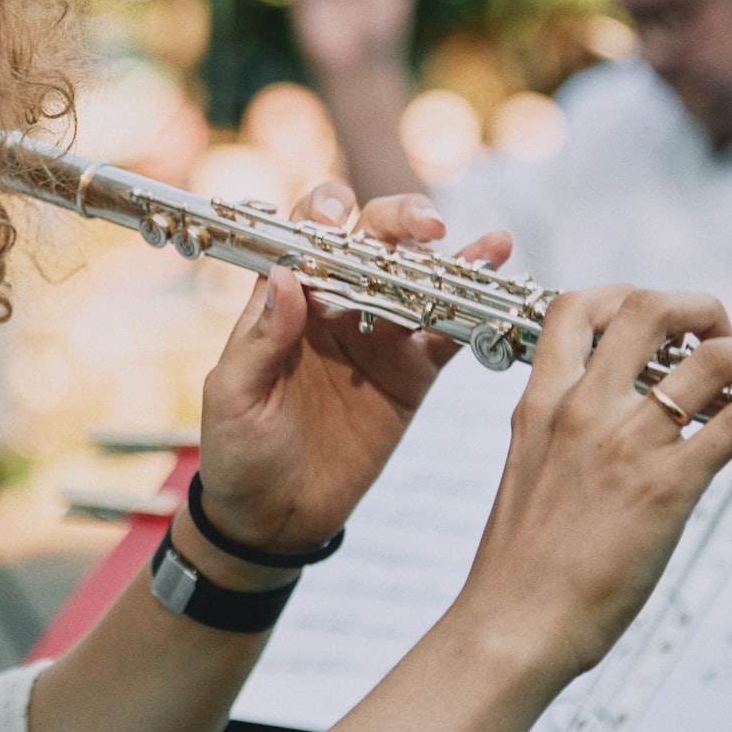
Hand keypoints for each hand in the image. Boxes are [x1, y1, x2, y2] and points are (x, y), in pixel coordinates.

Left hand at [193, 183, 513, 562]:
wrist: (271, 518)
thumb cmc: (236, 451)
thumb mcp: (233, 396)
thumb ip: (260, 339)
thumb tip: (287, 276)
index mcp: (287, 299)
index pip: (310, 234)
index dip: (328, 213)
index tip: (341, 218)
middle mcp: (337, 305)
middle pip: (374, 241)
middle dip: (401, 221)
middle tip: (427, 226)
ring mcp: (379, 337)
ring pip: (420, 282)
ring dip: (454, 260)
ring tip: (489, 248)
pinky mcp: (411, 376)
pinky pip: (447, 337)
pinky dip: (474, 314)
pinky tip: (498, 292)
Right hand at [452, 286, 731, 683]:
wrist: (511, 624)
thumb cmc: (518, 570)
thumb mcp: (529, 477)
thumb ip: (561, 441)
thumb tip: (600, 439)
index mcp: (541, 404)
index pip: (573, 308)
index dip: (623, 294)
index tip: (658, 320)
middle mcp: (582, 409)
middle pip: (648, 308)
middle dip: (699, 307)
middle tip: (723, 335)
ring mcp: (626, 443)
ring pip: (711, 356)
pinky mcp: (666, 486)